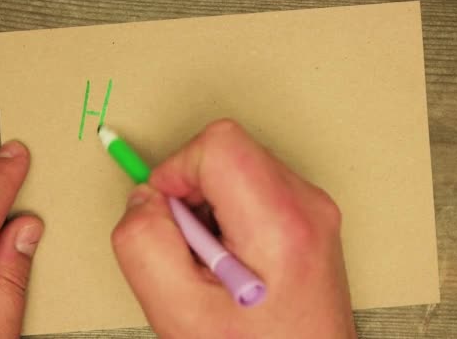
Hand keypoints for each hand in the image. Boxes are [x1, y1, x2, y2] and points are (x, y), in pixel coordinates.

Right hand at [112, 120, 356, 338]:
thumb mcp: (179, 313)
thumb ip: (143, 245)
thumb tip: (144, 199)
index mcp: (279, 224)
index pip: (220, 143)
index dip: (177, 168)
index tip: (169, 208)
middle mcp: (307, 207)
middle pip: (229, 150)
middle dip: (192, 190)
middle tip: (193, 244)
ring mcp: (313, 210)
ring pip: (239, 166)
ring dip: (209, 204)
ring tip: (216, 257)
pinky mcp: (309, 217)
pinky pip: (255, 187)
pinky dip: (229, 213)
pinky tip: (232, 255)